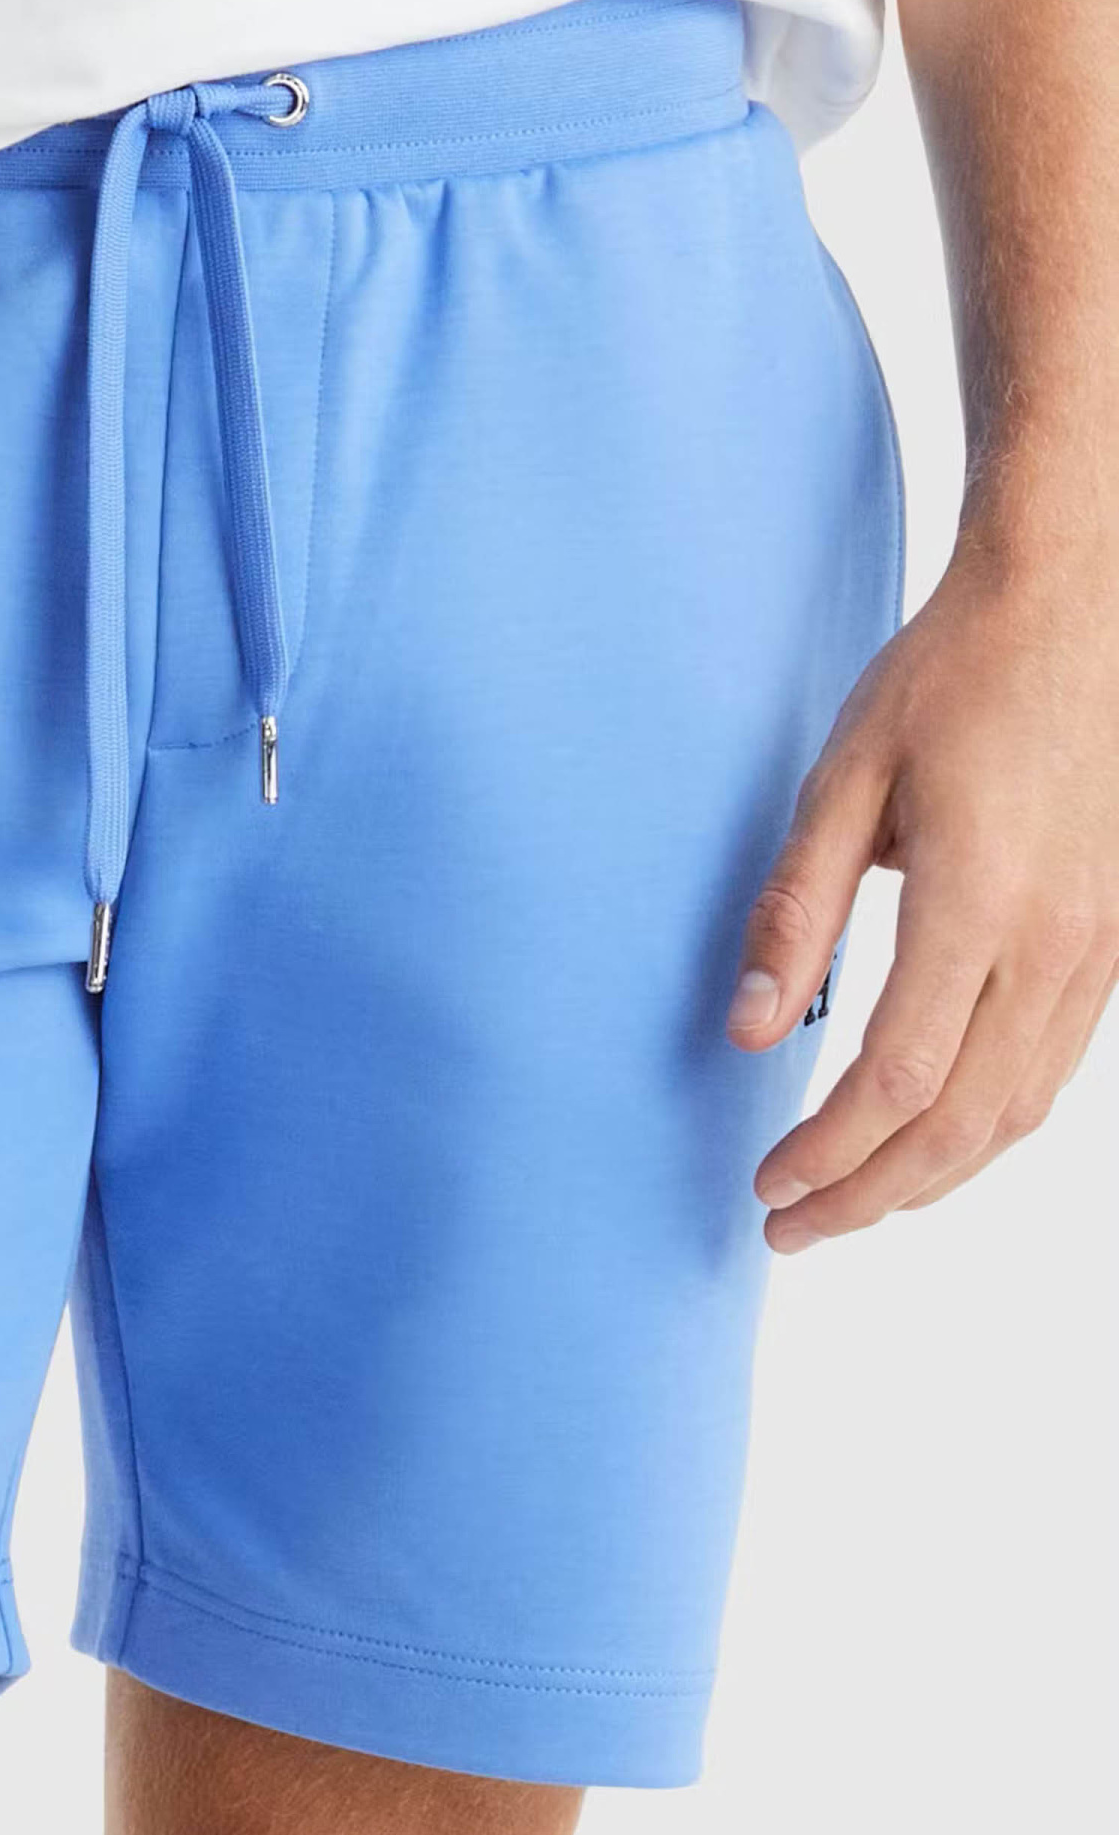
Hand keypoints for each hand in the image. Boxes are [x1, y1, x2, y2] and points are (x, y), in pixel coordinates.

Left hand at [727, 540, 1118, 1250]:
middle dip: (870, 1194)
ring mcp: (1101, 948)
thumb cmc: (952, 678)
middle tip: (791, 1228)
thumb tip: (752, 1029)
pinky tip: (929, 1136)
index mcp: (979, 901)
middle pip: (961, 1123)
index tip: (767, 1184)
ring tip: (850, 1201)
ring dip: (930, 1175)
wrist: (1079, 607)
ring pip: (1017, 1111)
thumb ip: (796, 909)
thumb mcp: (845, 776)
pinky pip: (1053, 1069)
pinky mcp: (1116, 941)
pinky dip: (985, 1125)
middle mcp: (1057, 942)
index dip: (830, 1151)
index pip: (897, 1078)